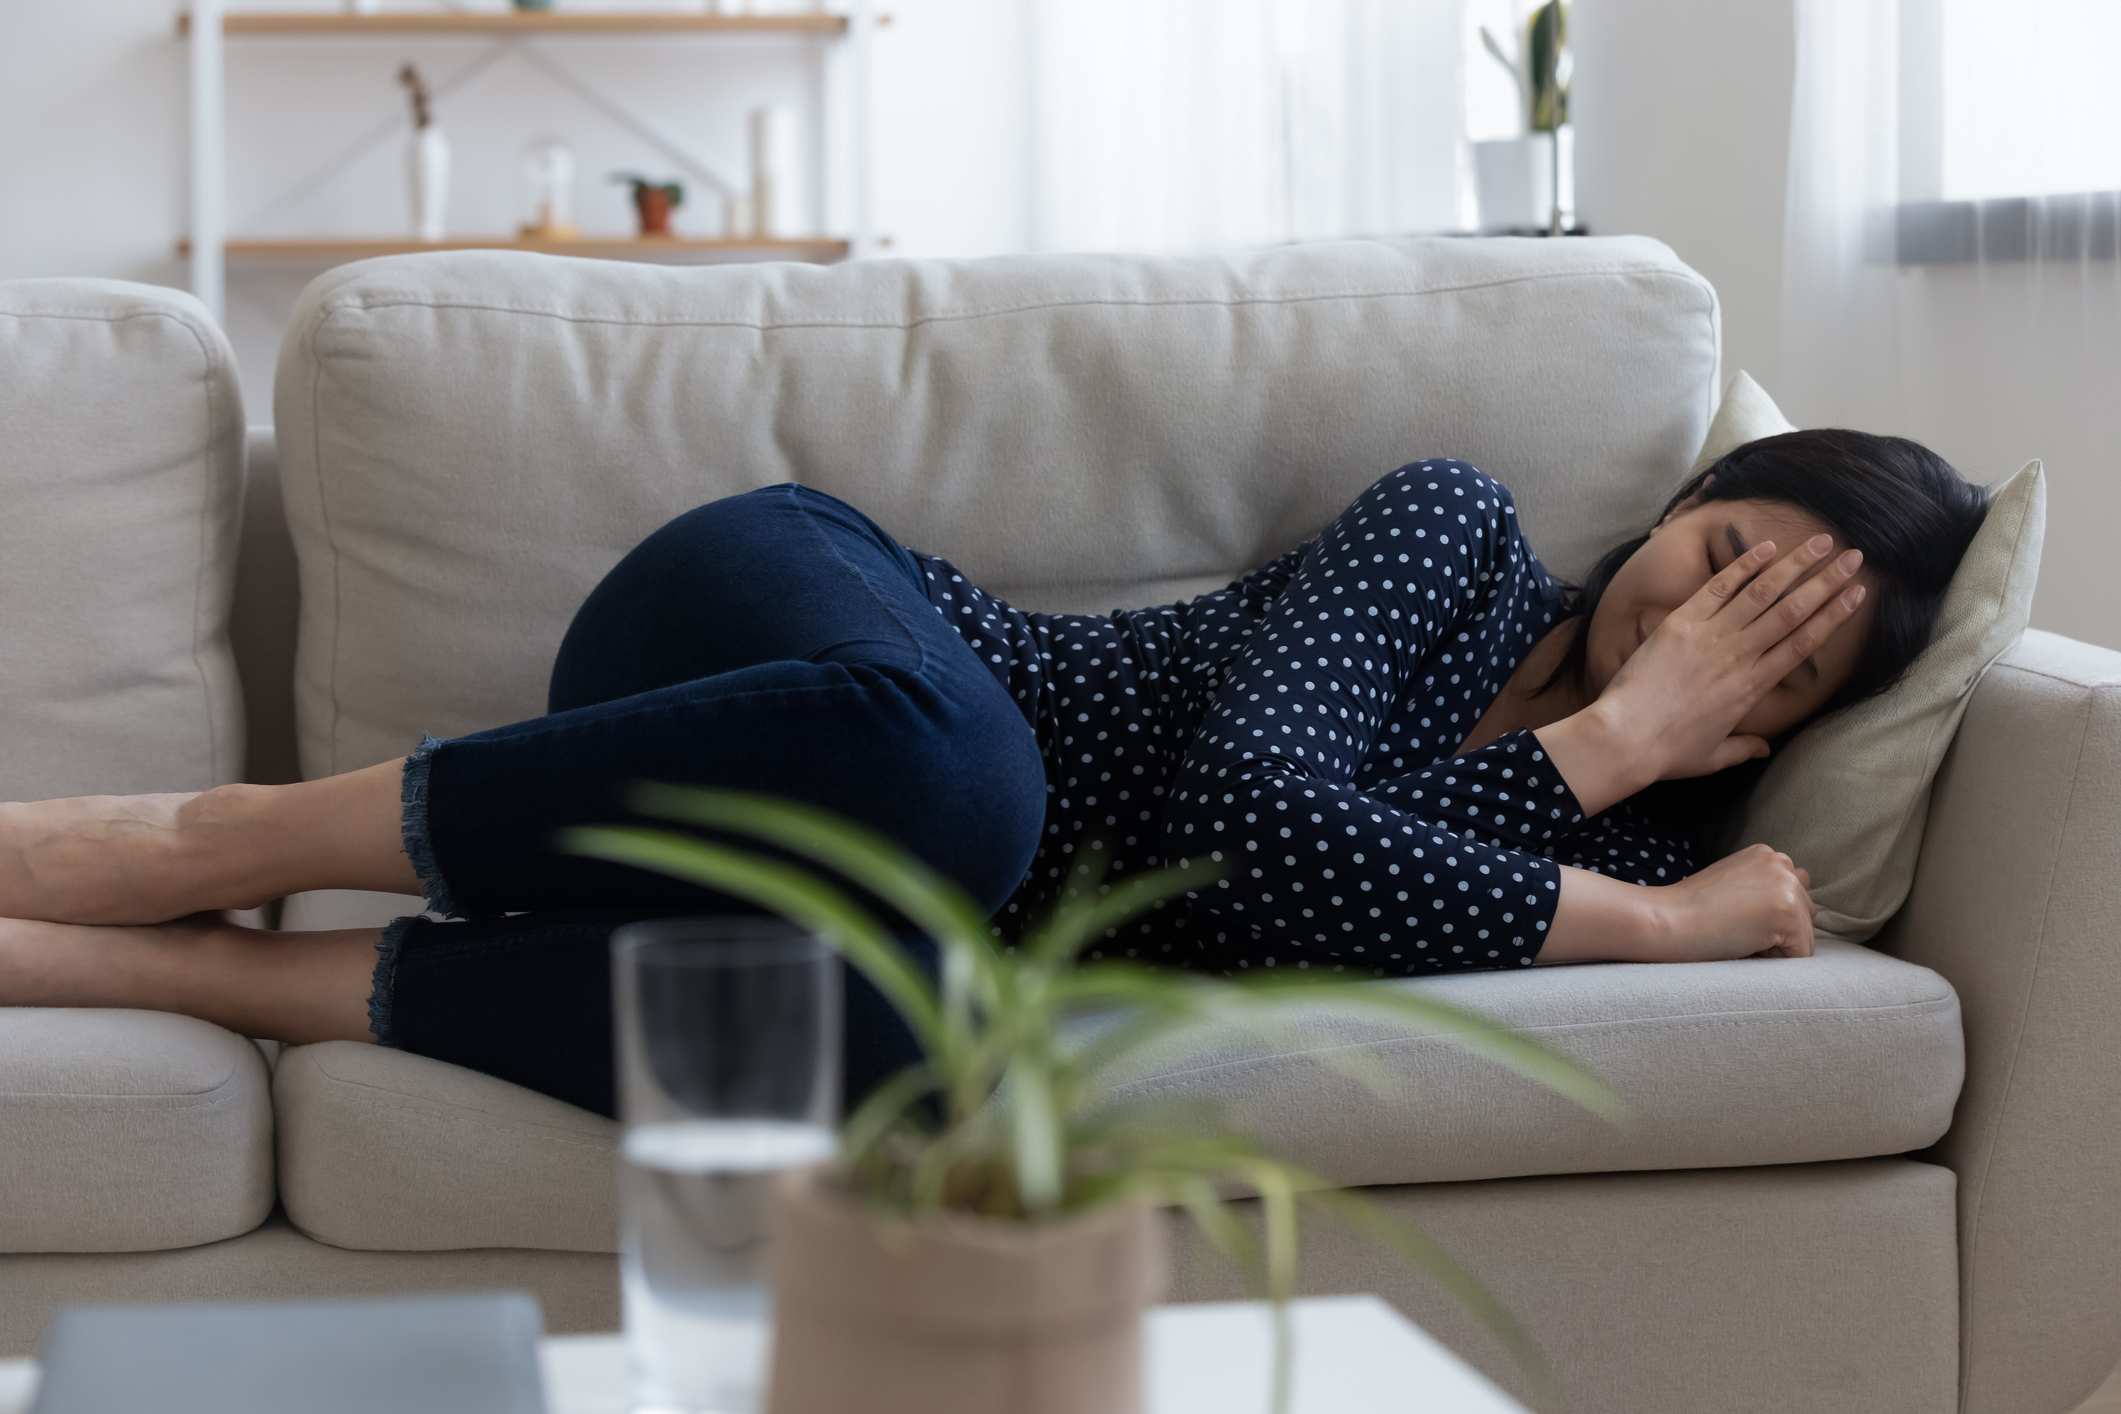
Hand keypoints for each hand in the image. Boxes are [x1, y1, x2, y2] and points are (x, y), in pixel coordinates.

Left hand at [1535, 532, 1867, 814]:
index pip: (1804, 644)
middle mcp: (1740, 656)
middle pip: (1794, 611)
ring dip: (1796, 564)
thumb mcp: (1713, 756)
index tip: (1858, 594)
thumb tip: (1764, 751)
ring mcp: (1711, 636)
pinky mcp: (1680, 623)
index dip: (1835, 616)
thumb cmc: (1666, 752)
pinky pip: (1717, 587)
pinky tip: (1768, 547)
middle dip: (1827, 581)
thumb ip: (1743, 749)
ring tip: (1824, 541)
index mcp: (1753, 687)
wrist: (1624, 737)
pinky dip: (1744, 565)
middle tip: (1855, 556)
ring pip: (1763, 592)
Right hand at [1649, 844, 1817, 961]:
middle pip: (1805, 913)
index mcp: (1765, 855)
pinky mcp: (1788, 912)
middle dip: (1779, 931)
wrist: (1665, 920)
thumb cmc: (1687, 912)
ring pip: (1805, 935)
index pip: (1792, 895)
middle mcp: (1780, 863)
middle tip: (1735, 929)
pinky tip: (1744, 946)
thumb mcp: (1729, 887)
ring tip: (1739, 937)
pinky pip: (1801, 954)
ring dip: (1777, 946)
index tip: (1732, 917)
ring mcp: (1786, 886)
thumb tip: (1793, 911)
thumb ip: (1761, 889)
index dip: (1766, 917)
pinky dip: (1776, 961)